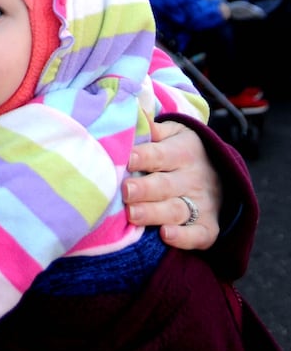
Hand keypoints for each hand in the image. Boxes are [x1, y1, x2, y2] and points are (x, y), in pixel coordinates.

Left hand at [123, 118, 220, 249]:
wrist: (224, 174)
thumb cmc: (181, 151)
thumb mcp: (175, 133)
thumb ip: (154, 128)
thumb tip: (135, 112)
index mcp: (183, 152)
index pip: (161, 154)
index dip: (144, 156)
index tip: (127, 159)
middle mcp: (193, 179)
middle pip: (166, 185)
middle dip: (145, 188)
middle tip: (125, 190)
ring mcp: (202, 204)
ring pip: (177, 210)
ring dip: (154, 213)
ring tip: (132, 214)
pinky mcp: (209, 228)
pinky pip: (198, 235)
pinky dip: (184, 238)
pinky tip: (166, 235)